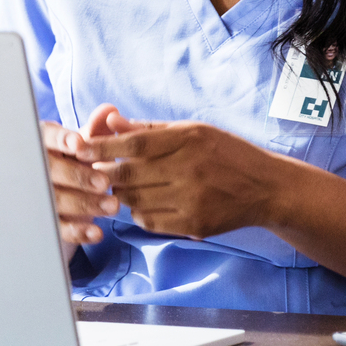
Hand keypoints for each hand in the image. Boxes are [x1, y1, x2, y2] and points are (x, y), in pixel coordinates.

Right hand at [41, 120, 118, 244]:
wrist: (62, 191)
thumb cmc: (74, 160)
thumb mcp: (85, 144)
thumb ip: (97, 129)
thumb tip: (109, 111)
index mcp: (44, 142)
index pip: (48, 137)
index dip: (62, 141)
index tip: (80, 144)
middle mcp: (36, 168)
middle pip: (51, 171)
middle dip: (78, 176)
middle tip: (105, 182)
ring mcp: (39, 196)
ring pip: (56, 200)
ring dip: (84, 204)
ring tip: (112, 206)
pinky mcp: (47, 222)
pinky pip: (58, 228)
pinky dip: (77, 232)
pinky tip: (97, 233)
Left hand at [72, 105, 294, 239]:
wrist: (266, 188)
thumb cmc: (226, 153)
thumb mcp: (194, 131)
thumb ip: (150, 130)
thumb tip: (110, 122)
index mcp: (189, 139)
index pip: (134, 144)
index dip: (102, 147)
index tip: (79, 148)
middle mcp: (190, 169)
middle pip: (129, 175)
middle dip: (104, 174)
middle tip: (91, 171)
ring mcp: (192, 199)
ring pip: (134, 200)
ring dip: (120, 194)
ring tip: (121, 186)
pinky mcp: (193, 224)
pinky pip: (149, 221)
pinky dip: (138, 212)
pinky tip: (144, 203)